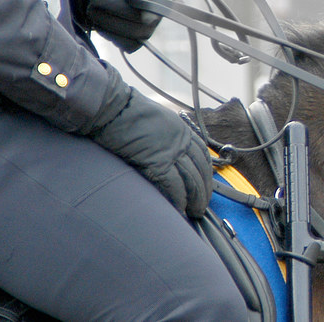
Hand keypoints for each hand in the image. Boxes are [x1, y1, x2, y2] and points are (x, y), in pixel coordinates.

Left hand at [69, 0, 161, 51]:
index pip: (162, 4)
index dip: (152, 12)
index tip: (143, 17)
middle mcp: (158, 10)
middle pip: (146, 23)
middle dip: (116, 8)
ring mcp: (146, 27)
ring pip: (136, 35)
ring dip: (108, 20)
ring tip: (93, 4)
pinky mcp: (132, 39)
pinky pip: (128, 45)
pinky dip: (110, 34)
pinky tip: (99, 21)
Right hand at [83, 69, 212, 216]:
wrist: (116, 110)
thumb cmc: (129, 115)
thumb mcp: (158, 123)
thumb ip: (167, 138)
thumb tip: (167, 154)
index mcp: (184, 131)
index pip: (203, 157)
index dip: (207, 174)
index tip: (207, 186)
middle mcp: (182, 142)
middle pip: (200, 171)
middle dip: (204, 191)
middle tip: (203, 206)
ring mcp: (172, 152)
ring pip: (191, 180)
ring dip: (195, 198)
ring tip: (195, 212)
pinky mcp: (158, 162)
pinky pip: (174, 185)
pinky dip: (178, 199)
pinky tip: (180, 209)